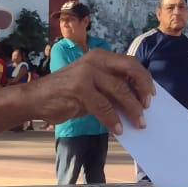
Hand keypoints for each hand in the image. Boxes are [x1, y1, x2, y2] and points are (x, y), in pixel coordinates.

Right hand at [27, 50, 153, 134]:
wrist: (35, 98)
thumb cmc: (64, 94)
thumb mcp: (91, 86)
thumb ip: (110, 88)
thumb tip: (135, 101)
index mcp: (100, 56)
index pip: (130, 63)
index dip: (144, 79)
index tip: (152, 96)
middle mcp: (95, 60)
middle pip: (130, 69)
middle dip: (143, 89)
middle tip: (147, 108)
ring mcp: (87, 72)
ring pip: (120, 90)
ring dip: (132, 109)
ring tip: (138, 123)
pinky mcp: (79, 88)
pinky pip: (104, 107)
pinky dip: (113, 120)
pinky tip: (119, 130)